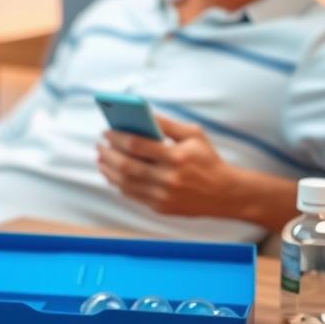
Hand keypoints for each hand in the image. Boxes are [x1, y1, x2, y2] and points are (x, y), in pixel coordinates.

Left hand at [96, 115, 247, 218]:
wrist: (224, 193)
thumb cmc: (208, 160)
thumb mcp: (193, 134)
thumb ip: (167, 124)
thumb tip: (143, 115)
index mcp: (176, 157)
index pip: (137, 145)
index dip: (117, 137)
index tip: (107, 132)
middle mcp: (168, 178)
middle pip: (127, 166)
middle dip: (108, 155)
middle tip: (100, 146)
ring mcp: (163, 196)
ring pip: (126, 184)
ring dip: (109, 171)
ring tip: (102, 160)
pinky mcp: (161, 208)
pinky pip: (133, 196)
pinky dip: (120, 184)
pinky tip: (115, 175)